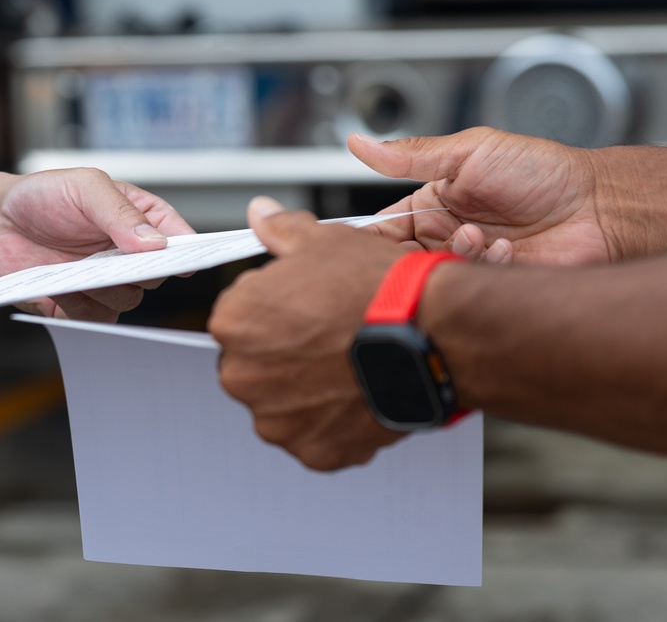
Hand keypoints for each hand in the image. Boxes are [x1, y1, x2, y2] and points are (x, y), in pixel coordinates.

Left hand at [0, 168, 195, 321]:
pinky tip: (61, 283)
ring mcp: (107, 282)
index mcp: (139, 219)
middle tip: (115, 255)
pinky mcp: (81, 305)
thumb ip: (120, 212)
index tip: (188, 259)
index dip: (188, 249)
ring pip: (128, 298)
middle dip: (138, 268)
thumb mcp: (85, 187)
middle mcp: (128, 254)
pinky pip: (96, 317)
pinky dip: (80, 304)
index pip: (178, 237)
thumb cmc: (42, 197)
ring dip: (105, 286)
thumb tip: (155, 243)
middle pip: (156, 274)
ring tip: (75, 266)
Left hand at [208, 197, 405, 470]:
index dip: (274, 309)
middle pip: (254, 363)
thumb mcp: (323, 242)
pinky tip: (358, 393)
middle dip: (284, 353)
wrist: (433, 334)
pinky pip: (314, 435)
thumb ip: (281, 231)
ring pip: (282, 403)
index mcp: (233, 322)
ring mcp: (277, 419)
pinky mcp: (313, 451)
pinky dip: (332, 421)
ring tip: (348, 365)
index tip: (304, 308)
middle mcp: (242, 376)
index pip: (239, 316)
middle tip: (329, 338)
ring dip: (306, 389)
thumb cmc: (376, 289)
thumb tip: (260, 214)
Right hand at [348, 127, 611, 264]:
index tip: (360, 244)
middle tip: (423, 245)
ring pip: (432, 277)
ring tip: (479, 236)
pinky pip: (468, 286)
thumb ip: (410, 155)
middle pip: (399, 261)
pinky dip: (484, 267)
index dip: (368, 238)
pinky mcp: (490, 284)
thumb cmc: (540, 172)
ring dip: (454, 256)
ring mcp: (467, 262)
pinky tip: (507, 248)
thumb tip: (358, 143)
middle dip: (406, 257)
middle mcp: (444, 236)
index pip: (381, 229)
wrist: (597, 206)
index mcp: (431, 204)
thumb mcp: (469, 152)